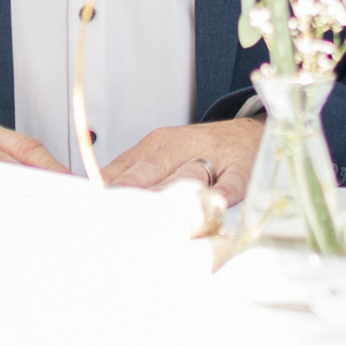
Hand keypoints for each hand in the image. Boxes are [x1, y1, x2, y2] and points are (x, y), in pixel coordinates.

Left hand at [103, 115, 263, 195]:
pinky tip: (213, 203)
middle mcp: (183, 146)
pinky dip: (222, 192)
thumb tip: (99, 192)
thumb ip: (134, 172)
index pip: (128, 164)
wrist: (253, 133)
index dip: (109, 184)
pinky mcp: (239, 168)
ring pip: (187, 174)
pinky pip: (230, 181)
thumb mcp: (166, 151)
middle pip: (152, 169)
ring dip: (169, 192)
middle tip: (113, 210)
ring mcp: (212, 156)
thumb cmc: (204, 149)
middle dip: (131, 190)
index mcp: (160, 143)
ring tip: (153, 213)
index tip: (92, 201)